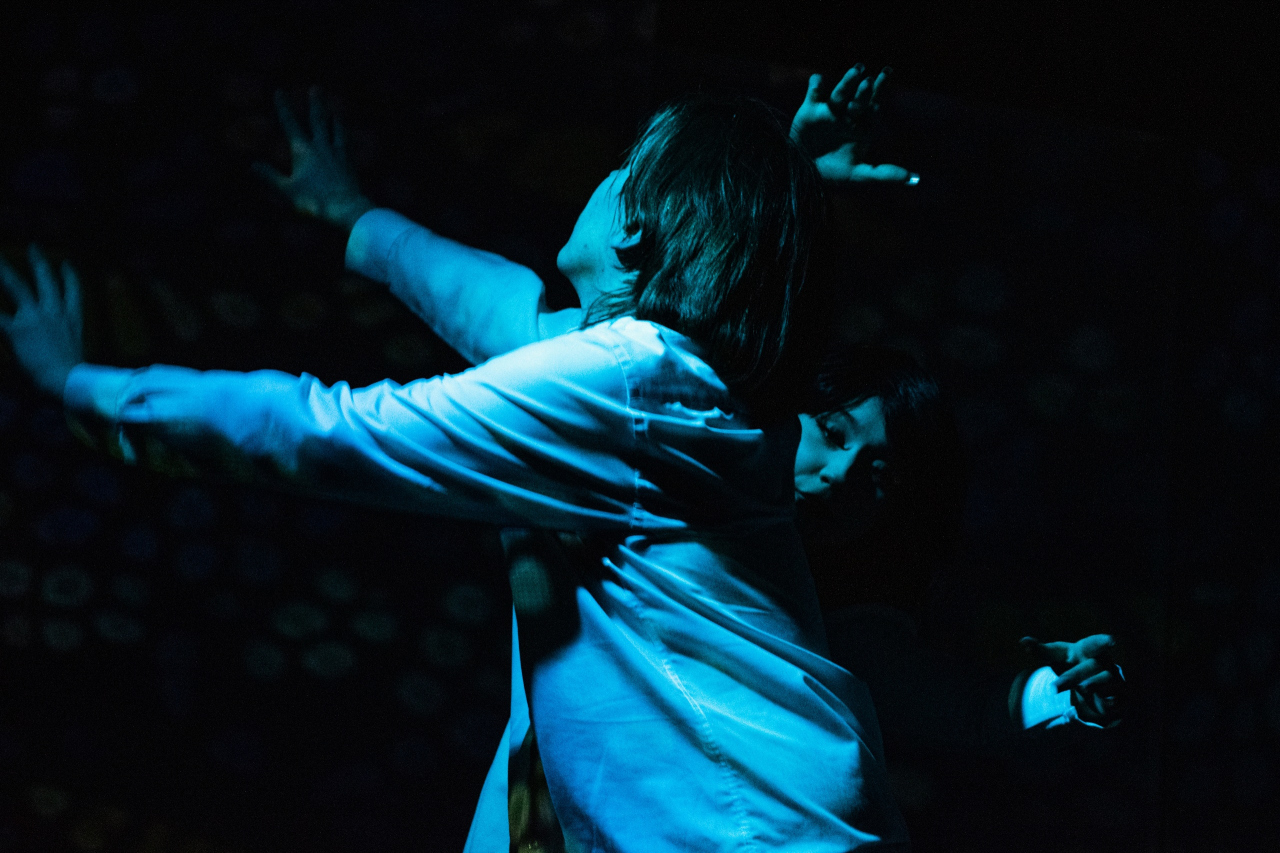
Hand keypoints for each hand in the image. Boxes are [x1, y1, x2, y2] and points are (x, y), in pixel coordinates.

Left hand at [0, 245, 84, 397]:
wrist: (68, 379)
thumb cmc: (76, 372)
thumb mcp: (76, 350)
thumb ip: (67, 338)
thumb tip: (64, 339)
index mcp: (73, 319)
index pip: (74, 291)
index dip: (70, 276)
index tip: (66, 264)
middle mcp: (55, 312)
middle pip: (46, 280)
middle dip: (39, 262)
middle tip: (33, 247)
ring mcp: (34, 317)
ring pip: (17, 286)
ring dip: (3, 271)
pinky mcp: (16, 328)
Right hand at [253, 87, 373, 230]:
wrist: (348, 210)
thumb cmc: (315, 202)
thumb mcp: (287, 191)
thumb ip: (270, 177)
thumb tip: (252, 165)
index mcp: (304, 151)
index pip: (290, 124)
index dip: (284, 107)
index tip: (279, 91)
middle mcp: (322, 148)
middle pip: (318, 121)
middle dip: (315, 104)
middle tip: (315, 89)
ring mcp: (338, 155)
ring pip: (336, 131)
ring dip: (334, 119)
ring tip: (334, 112)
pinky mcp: (350, 166)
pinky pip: (346, 146)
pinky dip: (344, 138)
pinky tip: (346, 139)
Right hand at [790, 65, 917, 185]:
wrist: (804, 175)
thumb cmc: (834, 175)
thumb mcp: (859, 176)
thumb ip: (885, 174)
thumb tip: (915, 179)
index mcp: (861, 125)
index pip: (873, 104)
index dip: (879, 89)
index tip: (885, 74)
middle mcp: (847, 115)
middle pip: (858, 98)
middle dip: (864, 90)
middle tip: (868, 81)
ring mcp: (829, 111)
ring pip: (839, 93)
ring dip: (847, 82)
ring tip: (856, 71)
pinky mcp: (809, 110)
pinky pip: (814, 93)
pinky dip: (816, 84)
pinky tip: (818, 81)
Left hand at [1021, 634, 1124, 726]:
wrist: (1094, 690)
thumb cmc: (1074, 665)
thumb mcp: (1059, 657)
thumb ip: (1041, 650)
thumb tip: (1023, 641)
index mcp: (1088, 651)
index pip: (1094, 644)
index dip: (1102, 641)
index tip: (1111, 641)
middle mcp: (1105, 663)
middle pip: (1090, 668)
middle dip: (1071, 677)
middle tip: (1053, 688)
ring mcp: (1116, 679)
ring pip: (1103, 683)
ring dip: (1090, 689)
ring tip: (1083, 690)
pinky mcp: (1122, 697)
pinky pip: (1114, 701)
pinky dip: (1105, 703)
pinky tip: (1101, 703)